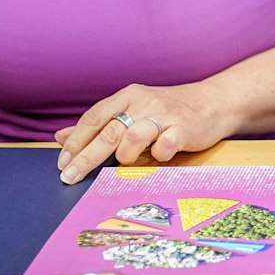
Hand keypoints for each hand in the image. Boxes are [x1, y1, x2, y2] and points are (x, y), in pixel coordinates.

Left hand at [54, 83, 233, 183]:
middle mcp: (144, 102)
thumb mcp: (132, 111)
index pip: (94, 118)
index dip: (76, 142)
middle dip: (86, 157)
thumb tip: (60, 137)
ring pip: (133, 137)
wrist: (215, 101)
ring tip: (125, 162)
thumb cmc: (169, 110)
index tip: (62, 164)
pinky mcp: (185, 128)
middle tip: (69, 178)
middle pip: (108, 131)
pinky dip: (159, 155)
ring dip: (125, 155)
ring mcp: (165, 115)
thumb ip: (98, 125)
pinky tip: (160, 156)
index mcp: (127, 96)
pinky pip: (166, 145)